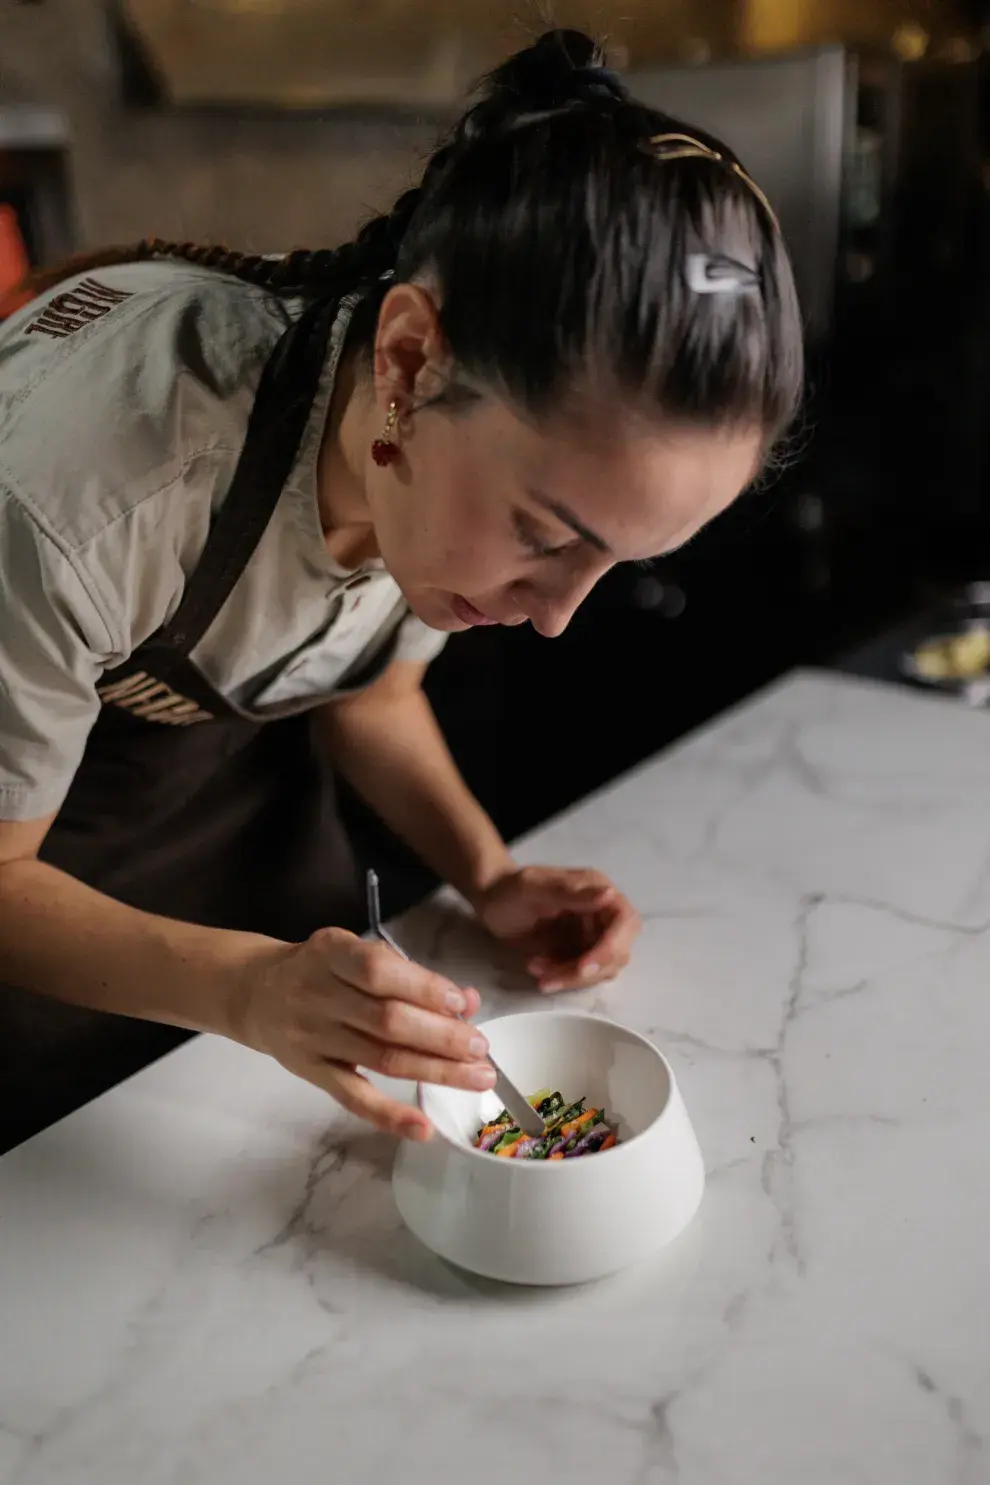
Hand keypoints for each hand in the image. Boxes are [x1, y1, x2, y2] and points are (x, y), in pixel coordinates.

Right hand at [234, 928, 489, 1140]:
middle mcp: (318, 994)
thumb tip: (467, 1001)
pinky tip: (424, 1127)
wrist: (256, 992)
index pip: (378, 970)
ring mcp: (312, 1037)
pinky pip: (353, 1098)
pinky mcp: (311, 1073)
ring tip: (477, 1077)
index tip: (461, 1004)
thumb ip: (408, 974)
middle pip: (387, 1020)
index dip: (424, 988)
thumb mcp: (355, 953)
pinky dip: (390, 1115)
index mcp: (331, 953)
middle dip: (442, 1037)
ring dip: (436, 1071)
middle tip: (480, 1049)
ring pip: (381, 1059)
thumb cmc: (319, 970)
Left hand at [473, 866, 640, 992]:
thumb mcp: (534, 887)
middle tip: (551, 979)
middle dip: (586, 971)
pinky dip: (561, 977)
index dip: (611, 948)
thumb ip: (571, 891)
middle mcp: (602, 913)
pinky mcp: (580, 953)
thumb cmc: (510, 889)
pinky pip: (582, 976)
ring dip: (570, 977)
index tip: (585, 967)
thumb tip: (610, 894)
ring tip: (534, 968)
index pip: (625, 921)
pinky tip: (535, 966)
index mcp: (598, 889)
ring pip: (600, 970)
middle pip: (617, 952)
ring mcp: (593, 935)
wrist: (492, 902)